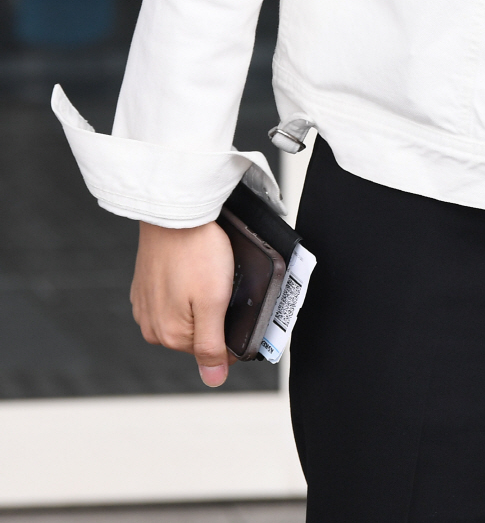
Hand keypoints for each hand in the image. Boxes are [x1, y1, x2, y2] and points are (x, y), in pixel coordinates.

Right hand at [131, 220, 234, 386]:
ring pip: (184, 314)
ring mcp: (144, 304)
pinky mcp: (143, 285)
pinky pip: (170, 296)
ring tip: (206, 270)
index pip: (211, 349)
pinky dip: (184, 286)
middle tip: (221, 280)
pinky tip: (192, 267)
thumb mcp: (214, 302)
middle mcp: (151, 325)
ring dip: (198, 299)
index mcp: (168, 335)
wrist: (174, 211)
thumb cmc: (197, 251)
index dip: (229, 327)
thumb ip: (212, 345)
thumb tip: (213, 380)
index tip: (234, 301)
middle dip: (213, 312)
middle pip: (196, 332)